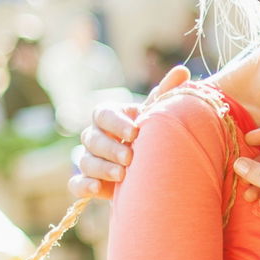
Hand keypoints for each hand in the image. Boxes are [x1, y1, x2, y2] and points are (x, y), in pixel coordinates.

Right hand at [69, 66, 187, 199]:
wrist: (151, 165)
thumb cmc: (152, 134)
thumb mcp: (158, 114)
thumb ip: (167, 93)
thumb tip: (183, 70)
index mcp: (110, 117)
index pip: (103, 114)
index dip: (116, 124)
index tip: (135, 132)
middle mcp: (95, 136)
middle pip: (92, 139)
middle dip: (110, 148)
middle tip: (130, 158)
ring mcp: (90, 159)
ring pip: (85, 161)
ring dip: (102, 168)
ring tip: (122, 175)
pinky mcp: (89, 182)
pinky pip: (76, 184)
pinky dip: (83, 186)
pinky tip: (96, 189)